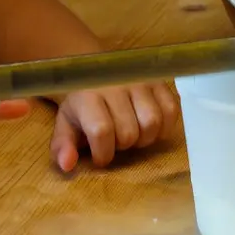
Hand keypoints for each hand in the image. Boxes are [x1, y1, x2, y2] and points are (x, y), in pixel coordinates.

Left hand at [50, 83, 180, 172]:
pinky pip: (172, 109)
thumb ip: (63, 145)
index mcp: (88, 96)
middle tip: (116, 142)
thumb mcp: (65, 123)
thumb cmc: (81, 103)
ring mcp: (140, 81)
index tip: (100, 157)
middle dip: (123, 146)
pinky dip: (164, 126)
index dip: (103, 153)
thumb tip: (67, 165)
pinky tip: (151, 128)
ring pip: (152, 122)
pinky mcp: (159, 80)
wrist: (95, 69)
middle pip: (129, 131)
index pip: (101, 131)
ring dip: (144, 138)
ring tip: (134, 135)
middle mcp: (116, 85)